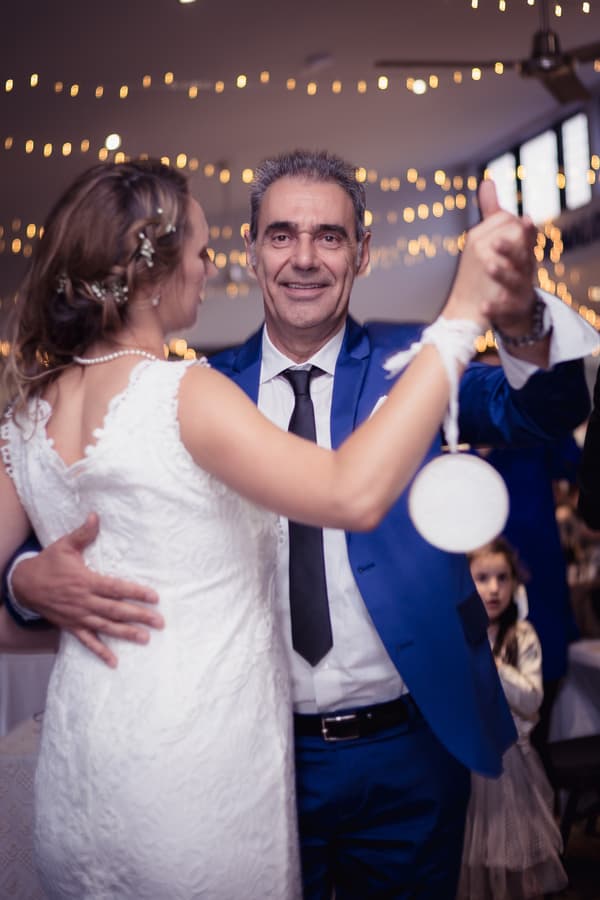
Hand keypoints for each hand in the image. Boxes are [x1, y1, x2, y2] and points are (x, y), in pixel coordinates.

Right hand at [12, 514, 163, 667]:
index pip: (116, 588)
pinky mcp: (71, 627)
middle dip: (138, 616)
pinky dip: (100, 652)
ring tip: (145, 639)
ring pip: (106, 627)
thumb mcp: (64, 545)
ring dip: (126, 633)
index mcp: (86, 581)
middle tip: (159, 622)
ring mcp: (78, 617)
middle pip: (115, 610)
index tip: (154, 597)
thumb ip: (83, 533)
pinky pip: (87, 642)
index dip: (135, 592)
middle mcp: (84, 601)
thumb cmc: (48, 563)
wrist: (24, 585)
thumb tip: (96, 516)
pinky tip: (114, 662)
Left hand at [444, 180, 536, 326]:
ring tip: (489, 266)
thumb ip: (495, 214)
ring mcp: (520, 292)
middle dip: (511, 250)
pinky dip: (495, 308)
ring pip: (514, 282)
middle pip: (522, 258)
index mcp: (523, 252)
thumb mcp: (504, 241)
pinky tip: (484, 306)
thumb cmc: (509, 268)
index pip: (526, 239)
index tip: (524, 218)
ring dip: (502, 273)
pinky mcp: (511, 312)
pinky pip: (503, 310)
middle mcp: (525, 270)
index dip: (526, 230)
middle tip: (495, 242)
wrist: (515, 311)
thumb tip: (487, 181)